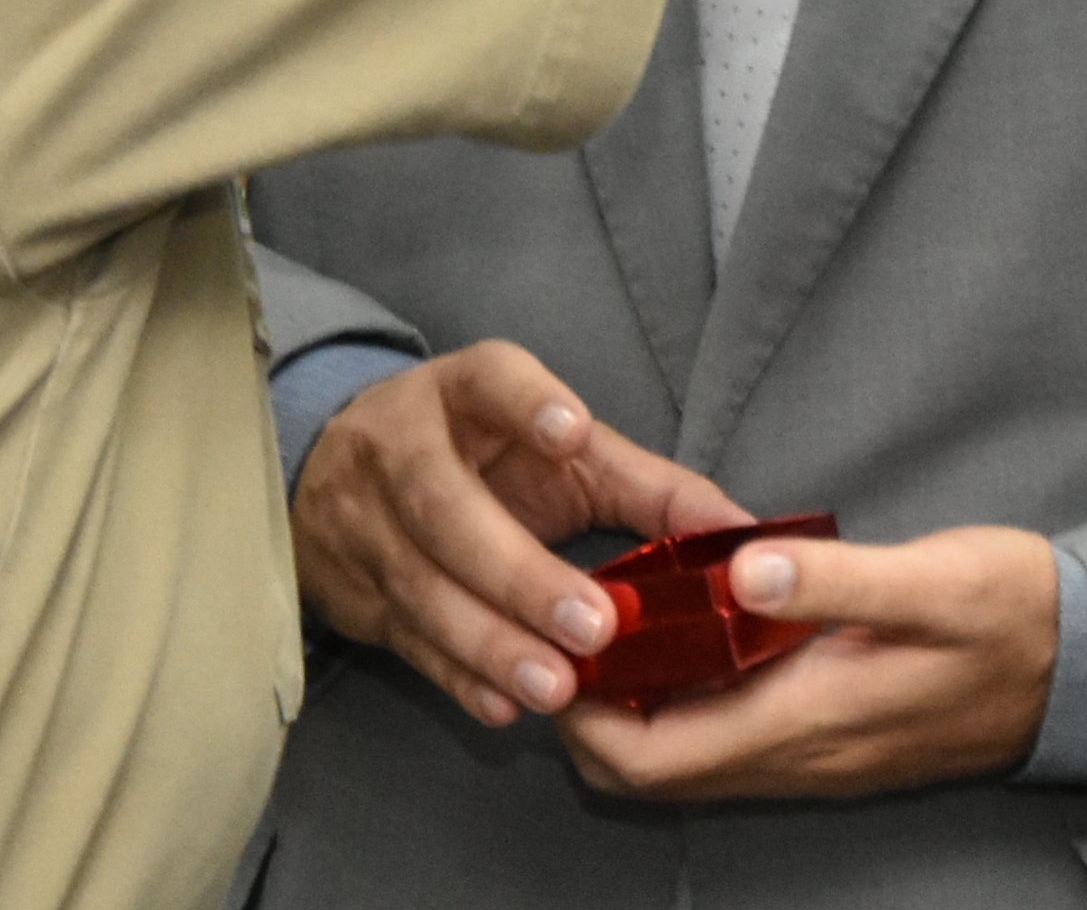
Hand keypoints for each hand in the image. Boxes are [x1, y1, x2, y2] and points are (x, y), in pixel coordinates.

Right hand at [293, 341, 745, 728]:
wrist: (340, 478)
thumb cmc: (482, 459)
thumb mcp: (558, 453)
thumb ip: (648, 489)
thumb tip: (746, 535)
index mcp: (460, 394)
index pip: (487, 381)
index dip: (525, 404)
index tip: (572, 432)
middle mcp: (400, 449)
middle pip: (447, 508)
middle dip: (520, 572)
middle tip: (595, 626)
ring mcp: (365, 523)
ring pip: (422, 585)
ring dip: (491, 642)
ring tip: (558, 687)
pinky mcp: (354, 592)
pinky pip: (404, 639)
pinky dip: (455, 676)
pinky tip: (505, 705)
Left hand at [554, 523, 1062, 802]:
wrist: (1086, 667)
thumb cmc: (1013, 615)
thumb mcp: (932, 580)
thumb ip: (834, 581)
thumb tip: (737, 573)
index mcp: (806, 721)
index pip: (651, 760)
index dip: (585, 718)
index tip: (563, 646)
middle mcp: (798, 758)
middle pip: (651, 774)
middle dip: (593, 716)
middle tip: (574, 629)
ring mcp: (813, 758)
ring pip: (686, 762)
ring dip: (637, 709)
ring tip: (616, 623)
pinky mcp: (830, 740)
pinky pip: (727, 745)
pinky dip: (684, 704)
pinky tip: (686, 636)